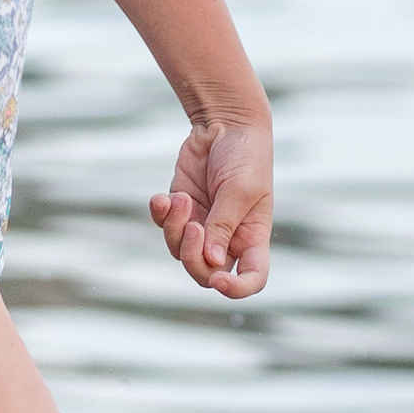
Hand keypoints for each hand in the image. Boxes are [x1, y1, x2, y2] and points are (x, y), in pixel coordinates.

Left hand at [150, 117, 271, 299]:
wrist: (224, 123)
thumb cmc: (244, 155)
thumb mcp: (239, 190)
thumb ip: (224, 226)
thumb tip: (212, 263)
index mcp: (253, 236)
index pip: (252, 277)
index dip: (238, 289)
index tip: (219, 281)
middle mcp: (228, 236)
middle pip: (206, 271)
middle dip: (193, 256)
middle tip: (191, 227)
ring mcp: (203, 224)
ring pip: (179, 251)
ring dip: (174, 230)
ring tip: (180, 200)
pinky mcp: (181, 208)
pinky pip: (164, 226)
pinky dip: (160, 215)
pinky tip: (162, 198)